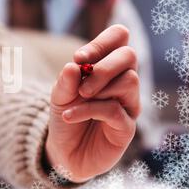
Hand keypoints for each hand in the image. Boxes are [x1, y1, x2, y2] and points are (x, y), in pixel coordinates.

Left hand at [46, 24, 140, 182]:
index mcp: (106, 66)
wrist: (63, 151)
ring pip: (129, 80)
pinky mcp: (126, 127)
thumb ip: (66, 80)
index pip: (118, 37)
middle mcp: (122, 82)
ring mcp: (127, 104)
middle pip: (129, 55)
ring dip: (98, 87)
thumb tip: (74, 65)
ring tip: (77, 98)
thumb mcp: (58, 95)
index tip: (79, 58)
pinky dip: (88, 110)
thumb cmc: (65, 116)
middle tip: (82, 85)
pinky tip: (69, 115)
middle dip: (103, 66)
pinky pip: (115, 110)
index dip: (102, 42)